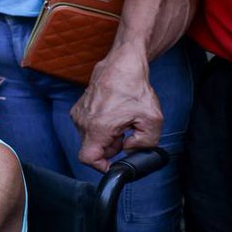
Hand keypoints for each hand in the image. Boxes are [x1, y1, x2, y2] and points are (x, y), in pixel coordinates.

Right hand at [71, 47, 162, 171]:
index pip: (88, 159)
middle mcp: (83, 122)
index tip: (114, 162)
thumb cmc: (134, 88)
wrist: (121, 66)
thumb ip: (145, 144)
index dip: (102, 166)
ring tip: (121, 121)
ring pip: (91, 139)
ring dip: (107, 137)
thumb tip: (130, 148)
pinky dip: (101, 127)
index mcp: (98, 127)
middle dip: (110, 147)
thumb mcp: (152, 120)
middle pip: (93, 149)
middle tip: (126, 133)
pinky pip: (88, 128)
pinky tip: (113, 114)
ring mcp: (78, 115)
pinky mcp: (78, 109)